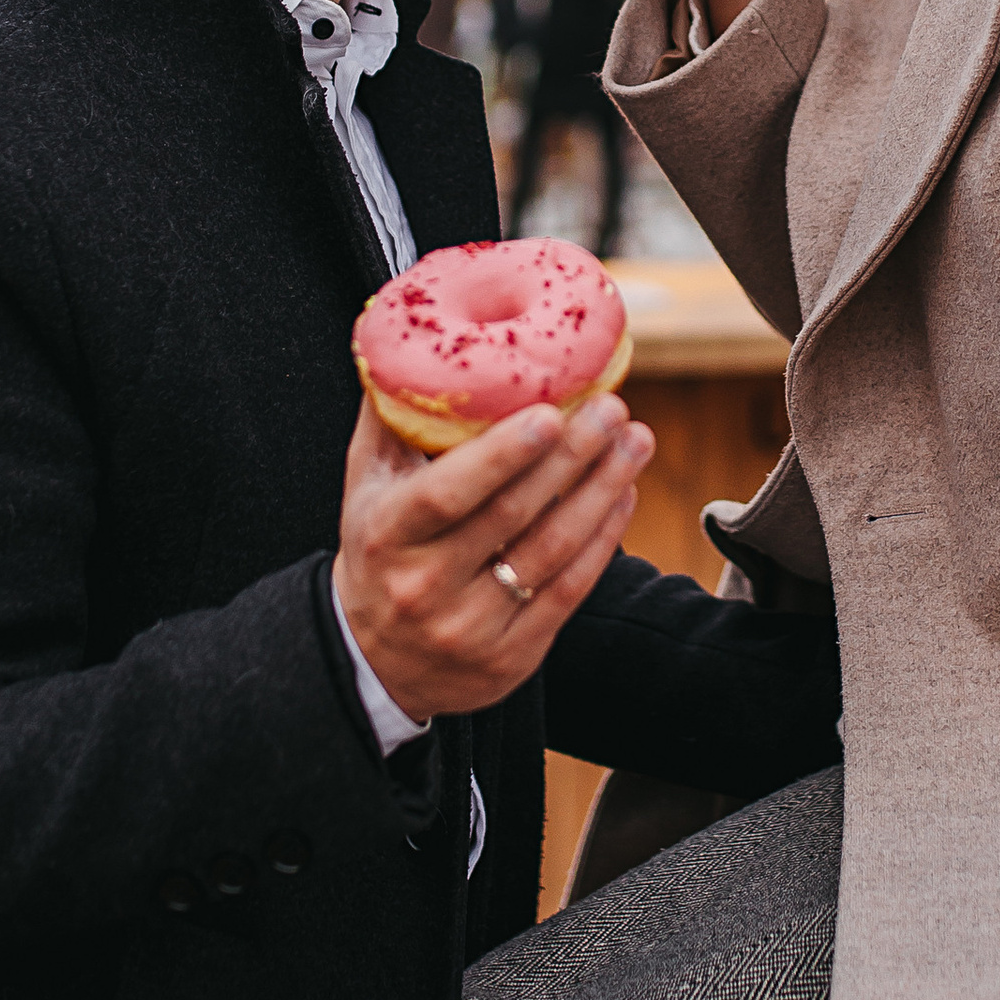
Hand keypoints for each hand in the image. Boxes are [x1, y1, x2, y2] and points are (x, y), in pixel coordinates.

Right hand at [335, 386, 654, 720]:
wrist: (375, 660)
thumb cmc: (379, 550)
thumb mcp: (364, 488)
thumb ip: (389, 418)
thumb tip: (411, 338)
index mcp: (386, 536)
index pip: (447, 494)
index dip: (501, 455)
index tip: (551, 412)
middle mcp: (425, 585)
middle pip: (513, 516)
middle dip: (573, 457)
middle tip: (613, 408)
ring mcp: (471, 627)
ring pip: (552, 552)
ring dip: (602, 490)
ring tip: (635, 441)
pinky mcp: (512, 656)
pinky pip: (569, 591)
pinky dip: (603, 538)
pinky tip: (623, 494)